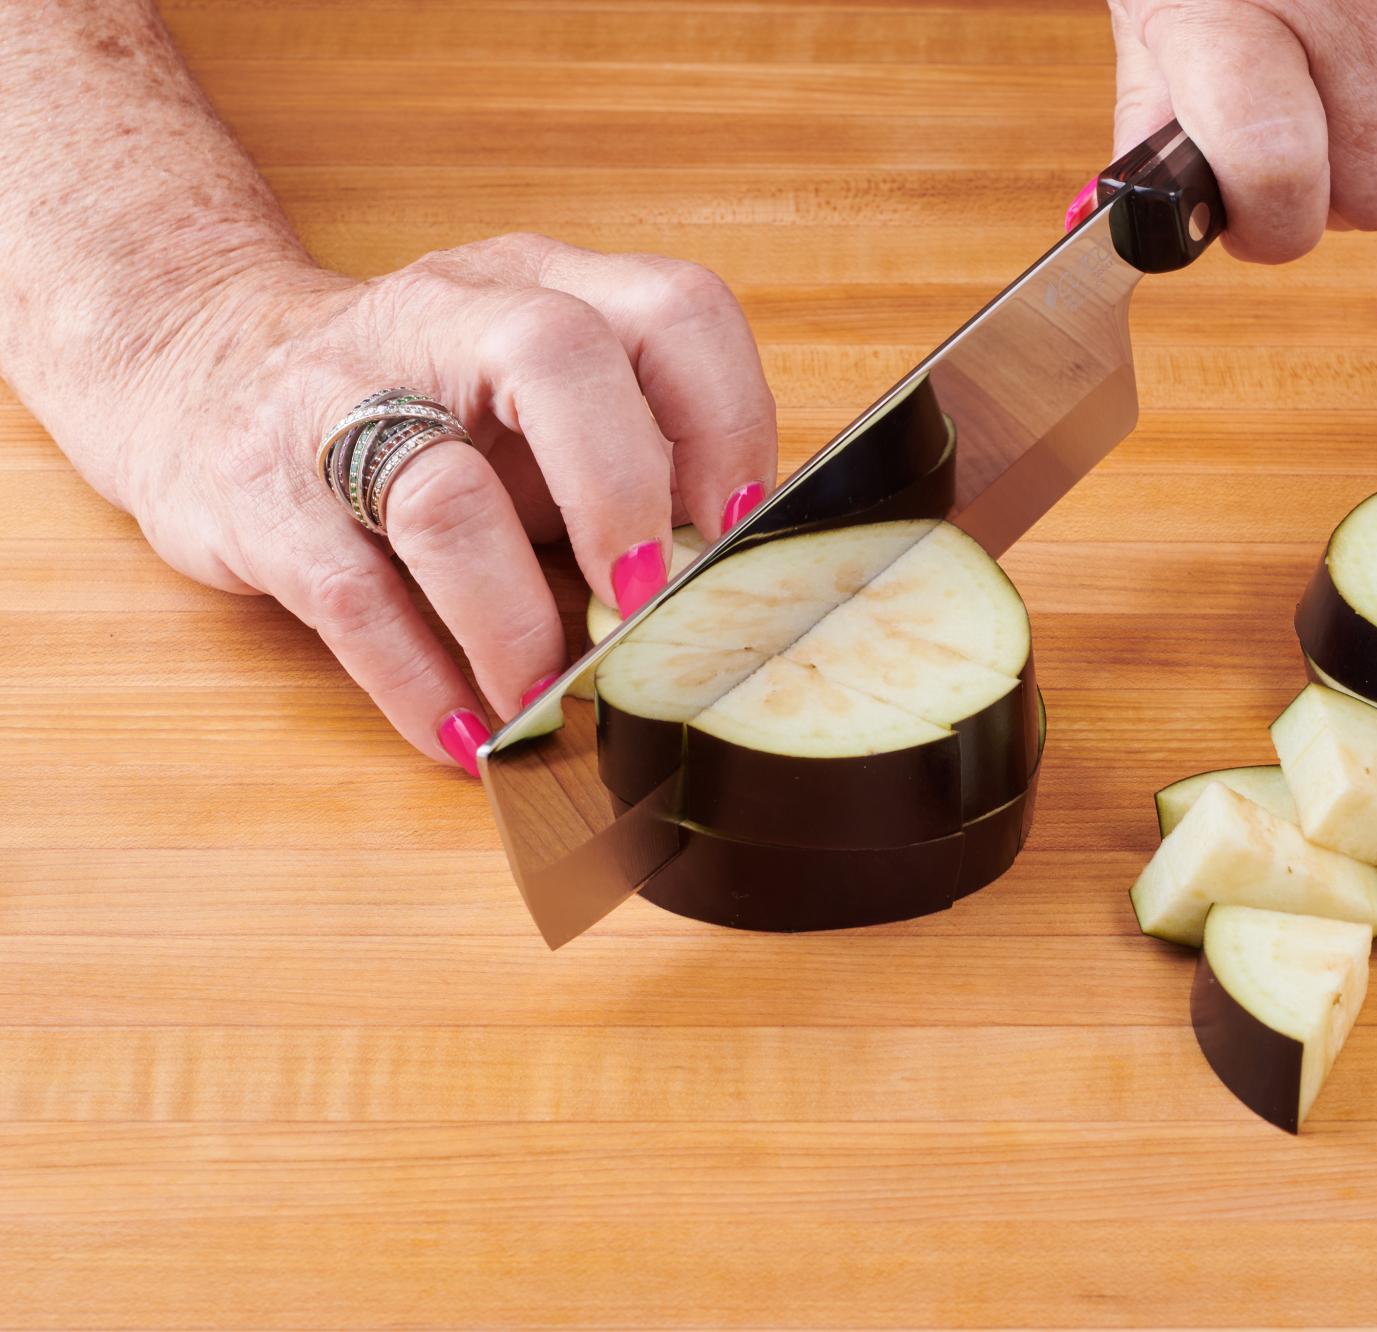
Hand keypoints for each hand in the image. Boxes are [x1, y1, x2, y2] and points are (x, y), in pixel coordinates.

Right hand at [119, 234, 776, 770]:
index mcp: (540, 287)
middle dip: (625, 496)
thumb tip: (734, 596)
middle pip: (556, 358)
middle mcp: (443, 317)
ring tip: (551, 702)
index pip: (672, 310)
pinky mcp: (260, 493)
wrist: (203, 374)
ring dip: (517, 624)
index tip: (738, 534)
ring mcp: (338, 397)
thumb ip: (632, 459)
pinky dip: (421, 682)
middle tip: (648, 608)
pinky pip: (353, 598)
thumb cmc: (424, 409)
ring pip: (444, 495)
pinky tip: (466, 732)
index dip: (727, 423)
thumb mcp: (534, 401)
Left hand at [1107, 0, 1376, 260]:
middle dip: (1348, 187)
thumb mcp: (1159, 7)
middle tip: (1310, 130)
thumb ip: (1156, 113)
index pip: (1279, 173)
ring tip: (1356, 66)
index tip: (1256, 213)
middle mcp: (1347, 12)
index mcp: (1236, 22)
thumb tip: (1152, 218)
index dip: (1274, 223)